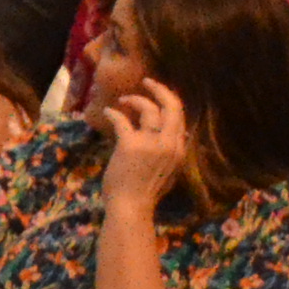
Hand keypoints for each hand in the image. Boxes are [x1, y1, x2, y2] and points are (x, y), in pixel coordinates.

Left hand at [99, 83, 191, 210]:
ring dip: (134, 100)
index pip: (180, 117)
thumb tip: (175, 135)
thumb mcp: (168, 172)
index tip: (159, 94)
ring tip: (123, 100)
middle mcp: (169, 143)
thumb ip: (170, 153)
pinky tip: (107, 112)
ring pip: (148, 109)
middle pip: (172, 106)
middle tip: (148, 81)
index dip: (169, 102)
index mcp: (179, 150)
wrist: (131, 207)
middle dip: (160, 89)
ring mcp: (151, 143)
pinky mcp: (130, 144)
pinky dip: (113, 113)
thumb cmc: (146, 192)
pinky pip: (122, 120)